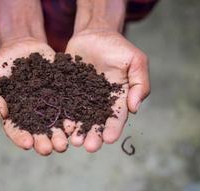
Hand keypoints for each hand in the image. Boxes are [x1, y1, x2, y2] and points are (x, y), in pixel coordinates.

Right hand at [0, 38, 73, 154]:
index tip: (27, 144)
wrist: (22, 47)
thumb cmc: (1, 63)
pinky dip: (71, 116)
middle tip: (49, 149)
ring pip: (55, 123)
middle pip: (38, 131)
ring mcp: (48, 104)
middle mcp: (33, 113)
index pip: (15, 130)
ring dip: (59, 135)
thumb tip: (0, 112)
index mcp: (14, 113)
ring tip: (64, 143)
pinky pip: (67, 106)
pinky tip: (75, 123)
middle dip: (43, 142)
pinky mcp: (60, 93)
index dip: (20, 138)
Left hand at [66, 30, 149, 151]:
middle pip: (97, 122)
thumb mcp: (136, 61)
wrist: (94, 34)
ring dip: (77, 131)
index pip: (117, 116)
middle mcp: (99, 101)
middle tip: (89, 146)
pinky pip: (65, 104)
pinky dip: (63, 115)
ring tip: (74, 141)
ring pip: (80, 117)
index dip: (114, 128)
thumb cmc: (118, 47)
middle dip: (94, 135)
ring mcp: (83, 97)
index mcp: (117, 97)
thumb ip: (139, 84)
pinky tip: (60, 125)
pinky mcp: (68, 91)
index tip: (109, 139)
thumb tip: (134, 108)